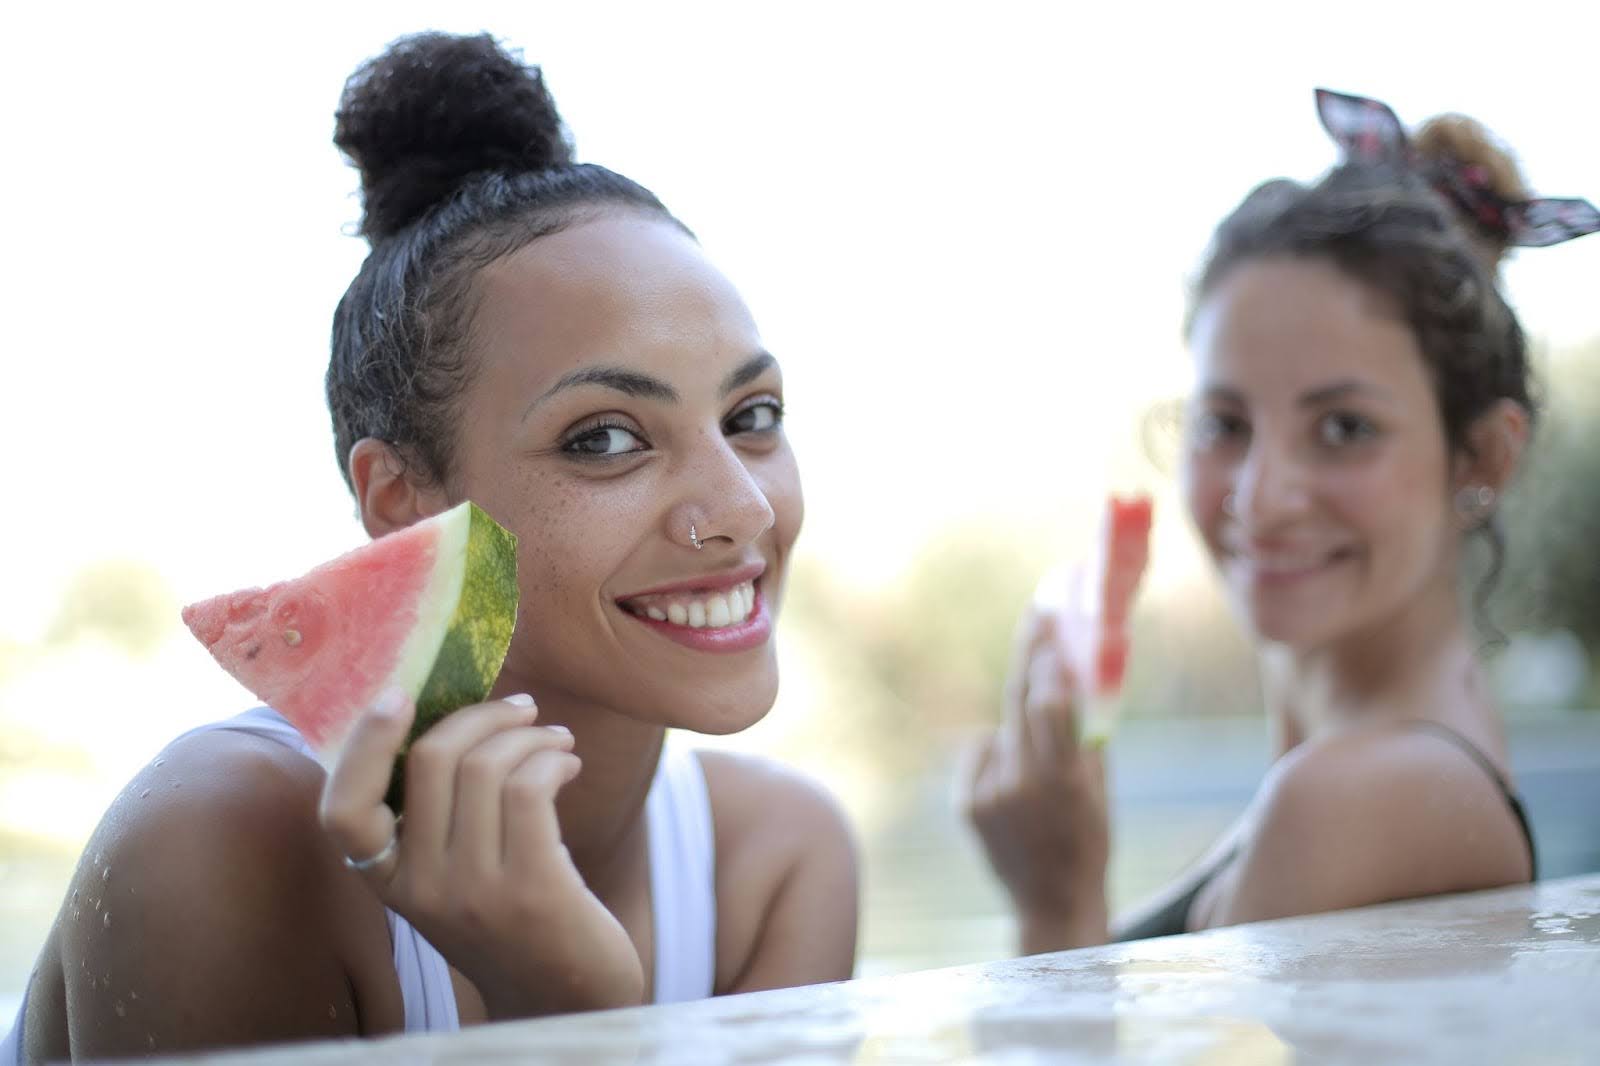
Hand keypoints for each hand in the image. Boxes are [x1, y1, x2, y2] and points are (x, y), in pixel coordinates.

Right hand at [319, 689, 643, 1017]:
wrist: (567, 995)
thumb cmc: (514, 918)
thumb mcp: (454, 875)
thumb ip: (438, 815)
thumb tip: (455, 711)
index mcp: (388, 880)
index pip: (342, 812)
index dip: (361, 746)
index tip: (398, 696)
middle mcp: (420, 888)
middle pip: (430, 760)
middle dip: (482, 715)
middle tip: (522, 710)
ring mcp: (472, 892)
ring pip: (485, 766)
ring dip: (530, 735)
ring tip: (556, 741)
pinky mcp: (529, 889)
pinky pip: (530, 788)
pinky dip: (552, 759)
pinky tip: (567, 765)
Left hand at [961, 605, 1110, 952]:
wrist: (1052, 904)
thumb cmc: (1089, 842)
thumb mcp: (1101, 791)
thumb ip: (1086, 737)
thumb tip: (1078, 677)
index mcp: (1063, 781)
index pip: (1049, 704)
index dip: (1049, 660)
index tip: (1052, 622)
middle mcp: (1020, 784)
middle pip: (1018, 700)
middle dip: (1029, 653)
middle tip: (1035, 615)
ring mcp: (989, 794)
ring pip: (1004, 730)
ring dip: (1022, 728)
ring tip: (1041, 768)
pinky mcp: (967, 803)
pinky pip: (984, 754)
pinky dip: (1000, 755)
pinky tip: (1017, 786)